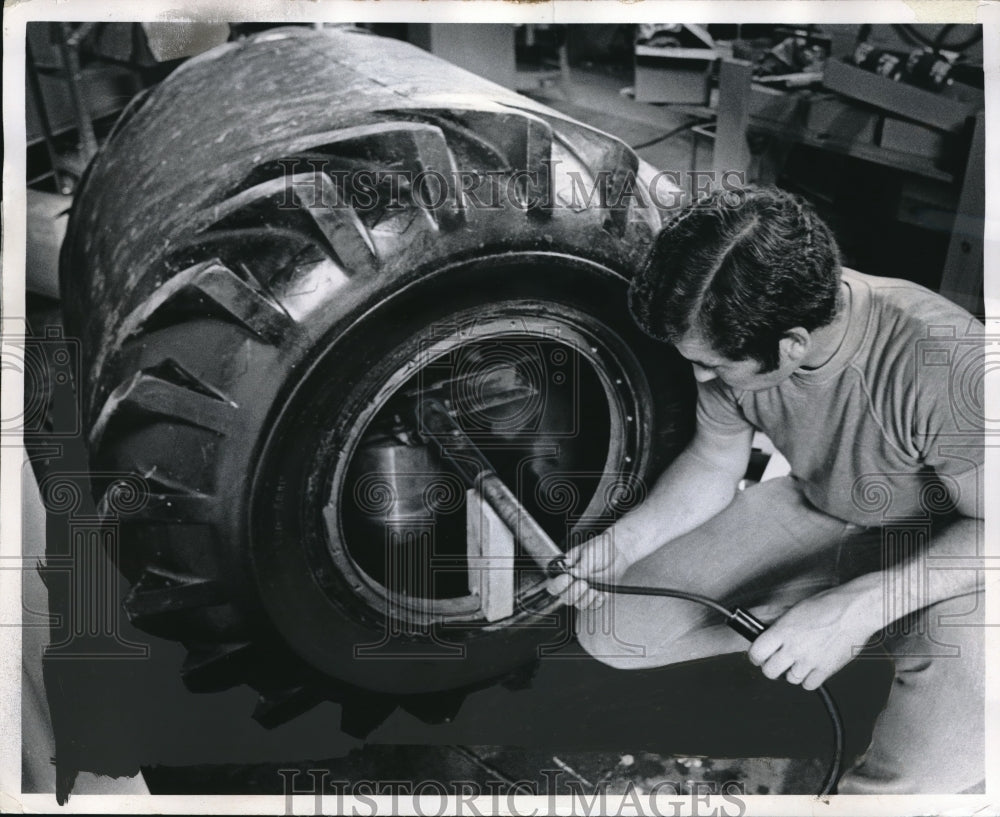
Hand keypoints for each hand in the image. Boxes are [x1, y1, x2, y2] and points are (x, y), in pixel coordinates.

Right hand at [545, 534, 630, 610]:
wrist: (617, 551)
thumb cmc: (599, 548)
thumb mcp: (589, 552)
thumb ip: (581, 564)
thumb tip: (573, 572)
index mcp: (564, 571)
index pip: (553, 584)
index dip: (558, 584)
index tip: (568, 577)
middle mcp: (572, 584)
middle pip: (565, 597)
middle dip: (574, 592)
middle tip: (583, 583)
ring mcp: (584, 592)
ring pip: (579, 604)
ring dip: (585, 598)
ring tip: (593, 588)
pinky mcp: (597, 597)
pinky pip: (594, 606)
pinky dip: (597, 601)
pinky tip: (601, 593)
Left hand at [746, 584, 879, 689]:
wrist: (855, 610)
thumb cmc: (828, 605)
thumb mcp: (795, 611)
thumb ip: (780, 627)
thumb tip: (768, 638)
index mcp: (783, 630)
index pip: (756, 653)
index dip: (755, 656)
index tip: (758, 657)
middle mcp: (794, 647)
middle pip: (770, 671)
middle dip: (771, 667)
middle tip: (776, 662)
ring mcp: (810, 660)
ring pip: (790, 679)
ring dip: (792, 672)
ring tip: (799, 660)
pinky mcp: (826, 669)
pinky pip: (808, 685)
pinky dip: (808, 680)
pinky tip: (811, 668)